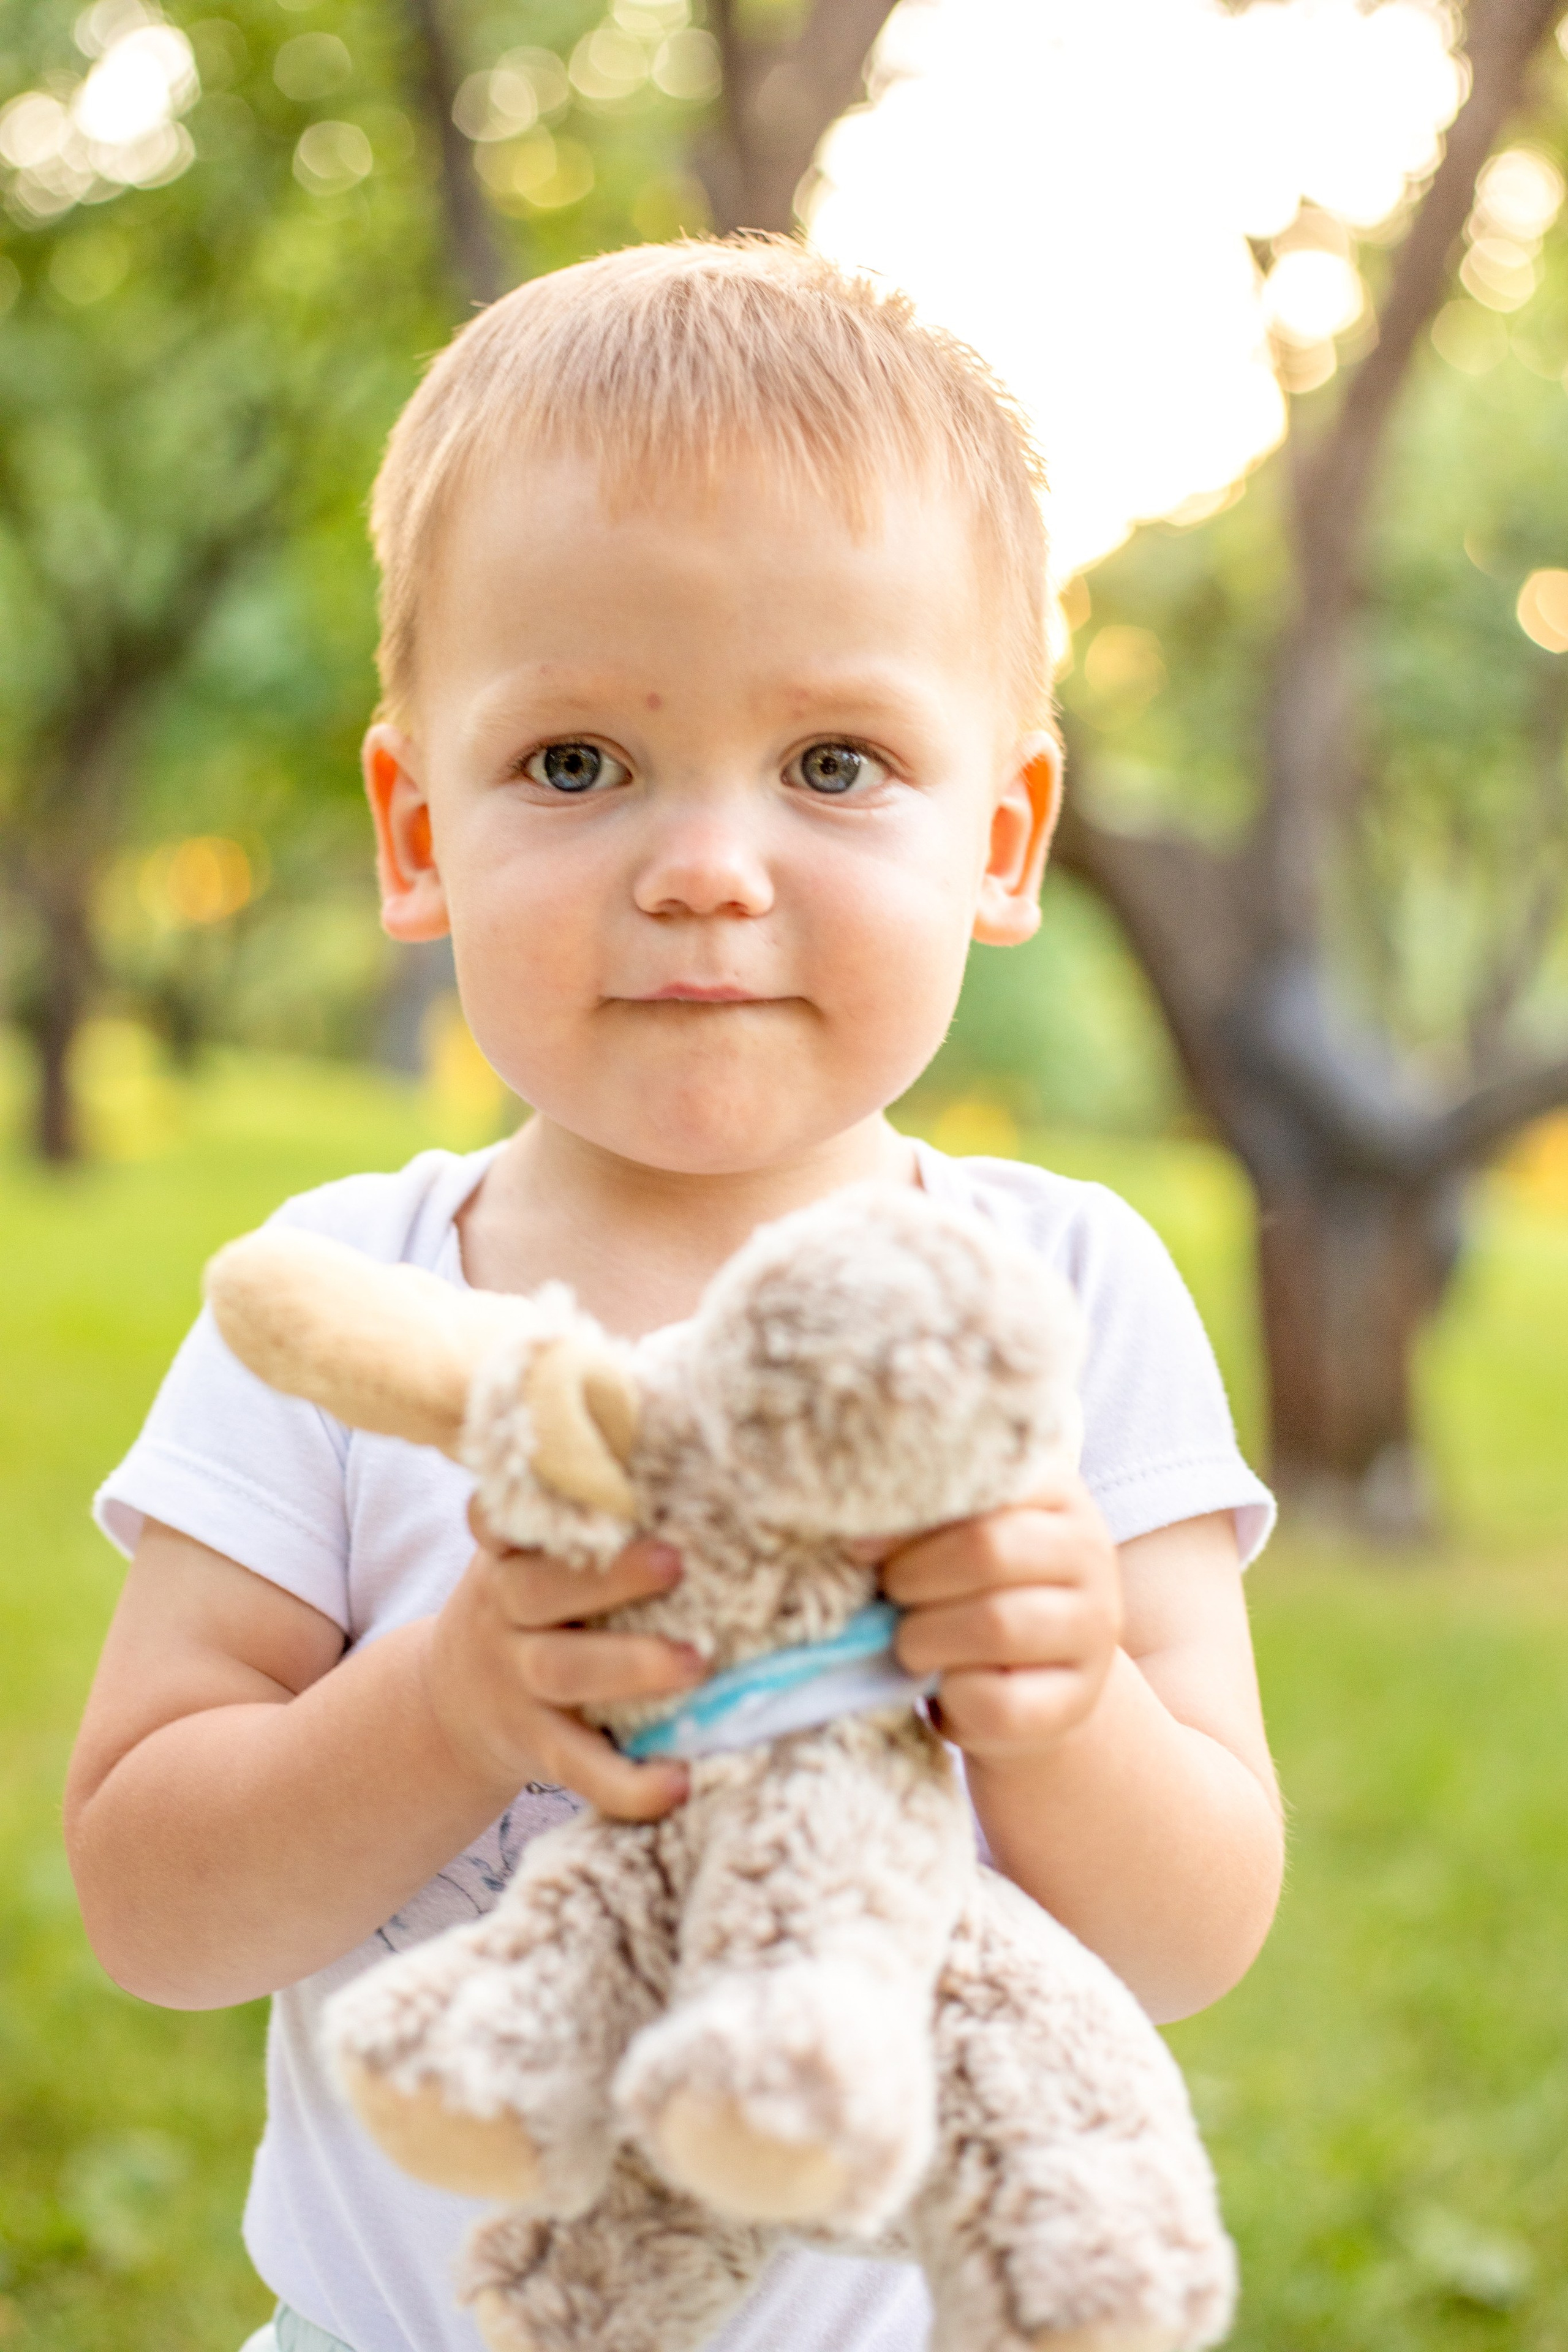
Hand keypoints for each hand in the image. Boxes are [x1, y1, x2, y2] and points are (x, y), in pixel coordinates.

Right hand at [423, 1500, 702, 1820]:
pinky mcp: (537, 1748)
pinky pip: (579, 1767)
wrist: (448, 1708)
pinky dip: (626, 1783)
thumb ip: (574, 1511)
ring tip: (697, 1662)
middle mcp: (502, 1614)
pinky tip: (677, 1784)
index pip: (498, 1519)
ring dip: (630, 1666)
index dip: (520, 1501)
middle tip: (676, 1561)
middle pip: (540, 1591)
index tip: (579, 1479)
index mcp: (504, 1557)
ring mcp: (515, 1685)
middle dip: (608, 1577)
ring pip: (563, 1673)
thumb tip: (662, 1424)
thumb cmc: (525, 1606)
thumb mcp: (526, 1554)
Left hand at [876, 1472, 1122, 1763]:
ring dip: (925, 1638)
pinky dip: (952, 1697)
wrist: (1031, 1683)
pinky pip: (997, 1699)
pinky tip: (949, 1688)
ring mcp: (1092, 1630)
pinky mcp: (1075, 1702)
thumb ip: (919, 1520)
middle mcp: (1089, 1553)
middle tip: (892, 1597)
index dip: (909, 1514)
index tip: (862, 1547)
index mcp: (1056, 1493)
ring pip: (995, 1624)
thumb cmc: (971, 1593)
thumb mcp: (953, 1539)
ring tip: (913, 1643)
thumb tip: (858, 1539)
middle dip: (913, 1578)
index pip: (985, 1480)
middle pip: (987, 1548)